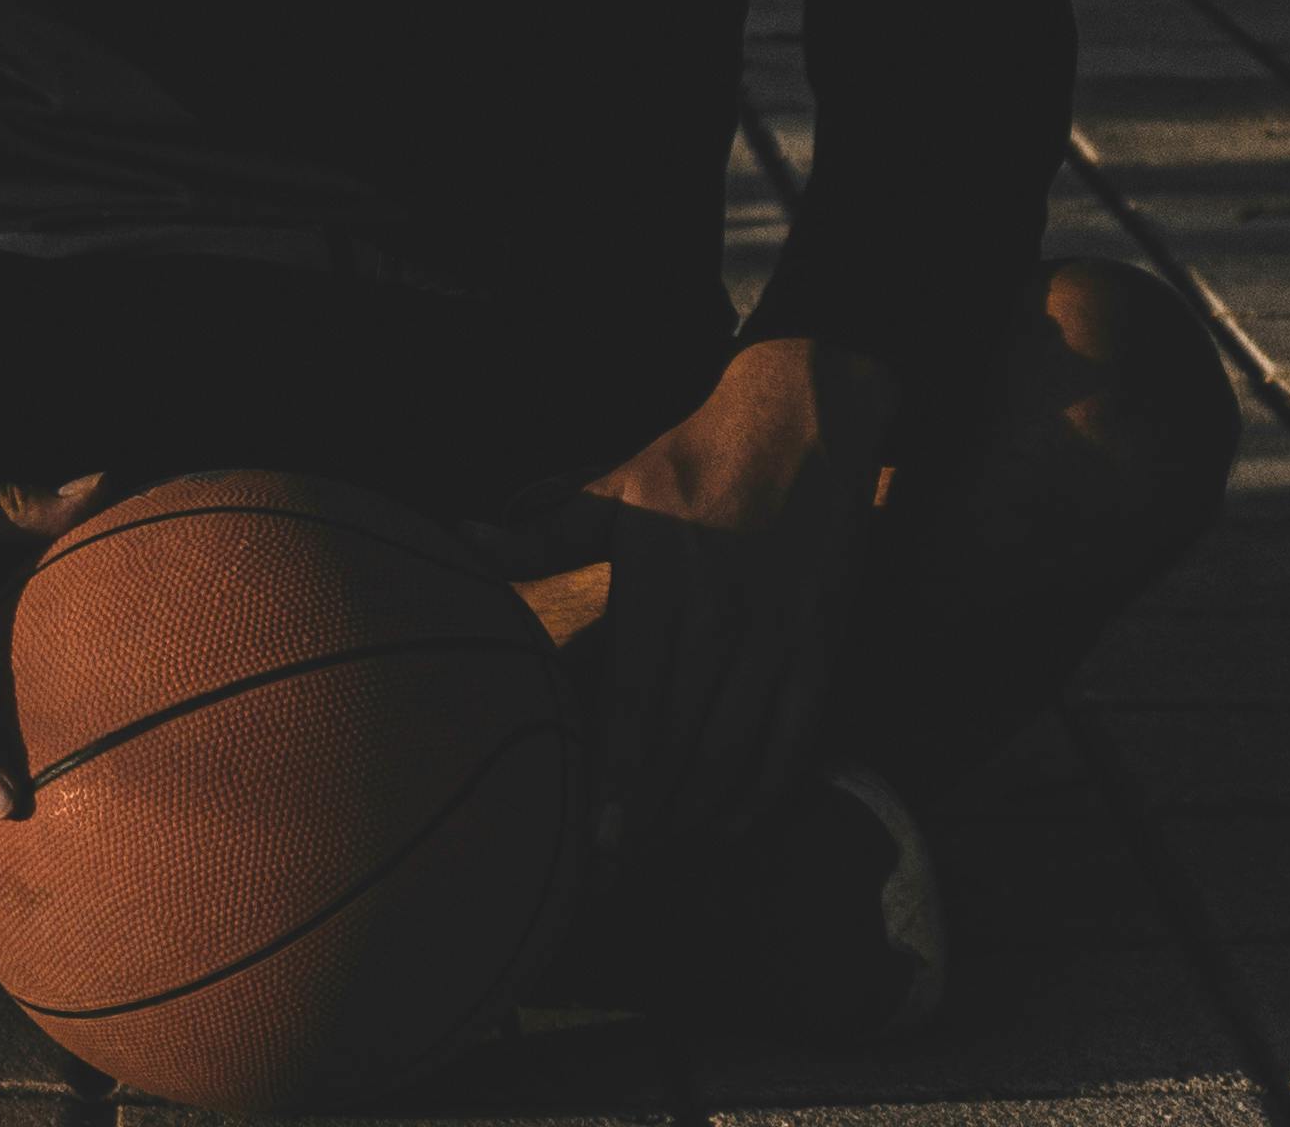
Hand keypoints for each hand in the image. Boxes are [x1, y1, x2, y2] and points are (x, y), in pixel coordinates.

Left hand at [498, 335, 889, 854]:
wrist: (807, 417)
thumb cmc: (693, 458)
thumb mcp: (615, 486)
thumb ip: (545, 530)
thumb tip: (465, 539)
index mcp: (669, 584)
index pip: (641, 701)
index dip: (621, 775)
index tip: (600, 838)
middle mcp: (729, 618)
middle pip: (687, 744)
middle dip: (649, 816)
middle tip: (610, 872)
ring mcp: (784, 636)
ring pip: (739, 752)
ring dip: (698, 814)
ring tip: (656, 855)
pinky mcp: (824, 643)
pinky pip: (798, 737)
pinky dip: (767, 790)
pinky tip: (731, 824)